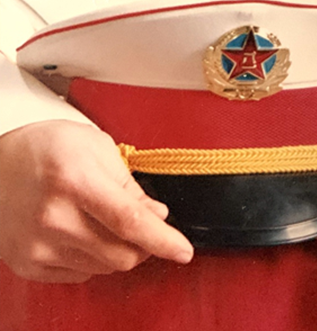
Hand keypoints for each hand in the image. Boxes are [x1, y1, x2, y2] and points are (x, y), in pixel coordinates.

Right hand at [0, 120, 193, 282]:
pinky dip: (93, 258)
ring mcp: (39, 245)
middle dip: (145, 245)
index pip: (128, 220)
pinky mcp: (28, 264)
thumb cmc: (48, 147)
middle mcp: (54, 217)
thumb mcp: (95, 147)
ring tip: (105, 220)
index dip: (162, 239)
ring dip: (119, 250)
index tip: (183, 250)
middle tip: (144, 225)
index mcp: (75, 180)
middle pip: (121, 253)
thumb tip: (156, 215)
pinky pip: (80, 274)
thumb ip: (128, 184)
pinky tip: (83, 232)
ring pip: (104, 267)